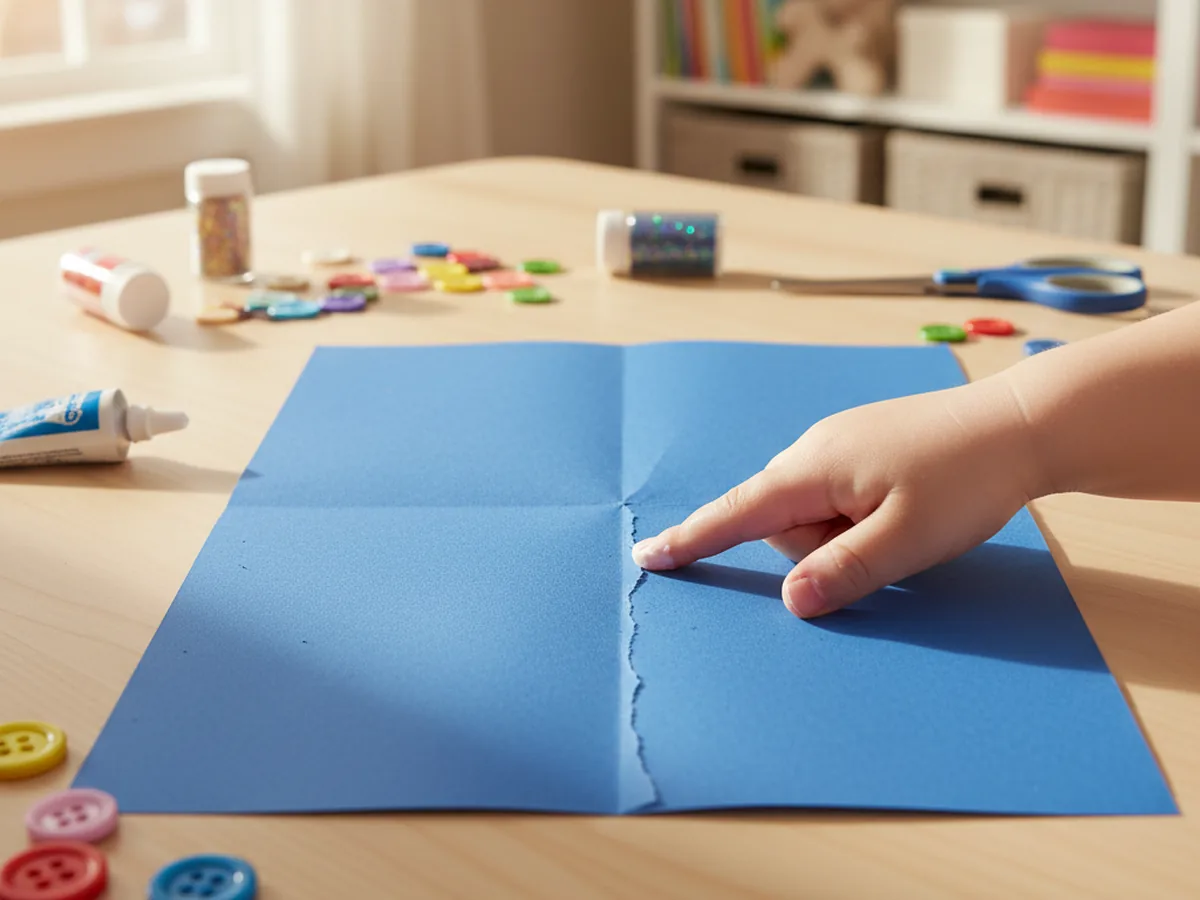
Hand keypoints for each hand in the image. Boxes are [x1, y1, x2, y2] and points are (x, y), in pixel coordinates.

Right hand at [630, 375, 1046, 617]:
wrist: (1021, 424)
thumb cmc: (966, 480)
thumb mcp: (906, 540)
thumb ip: (843, 571)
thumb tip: (789, 600)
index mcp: (815, 469)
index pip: (737, 513)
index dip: (694, 539)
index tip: (649, 557)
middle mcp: (816, 449)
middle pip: (781, 520)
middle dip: (818, 547)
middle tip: (884, 546)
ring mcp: (841, 443)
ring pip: (813, 510)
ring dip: (845, 533)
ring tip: (905, 524)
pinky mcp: (865, 446)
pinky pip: (837, 493)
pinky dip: (858, 515)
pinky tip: (905, 509)